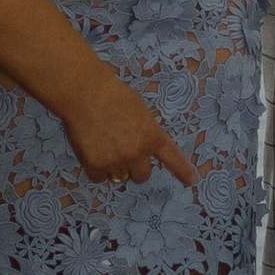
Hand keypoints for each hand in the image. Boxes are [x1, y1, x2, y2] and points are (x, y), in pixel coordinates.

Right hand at [60, 66, 197, 188]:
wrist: (85, 92)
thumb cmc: (112, 94)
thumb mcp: (140, 111)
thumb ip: (145, 132)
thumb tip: (142, 148)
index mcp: (152, 136)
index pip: (172, 158)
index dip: (182, 172)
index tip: (190, 182)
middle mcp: (138, 152)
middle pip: (142, 176)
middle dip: (134, 169)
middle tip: (121, 152)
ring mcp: (117, 161)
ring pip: (118, 177)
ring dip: (113, 167)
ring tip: (101, 143)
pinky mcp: (97, 166)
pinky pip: (98, 177)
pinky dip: (95, 168)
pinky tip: (90, 148)